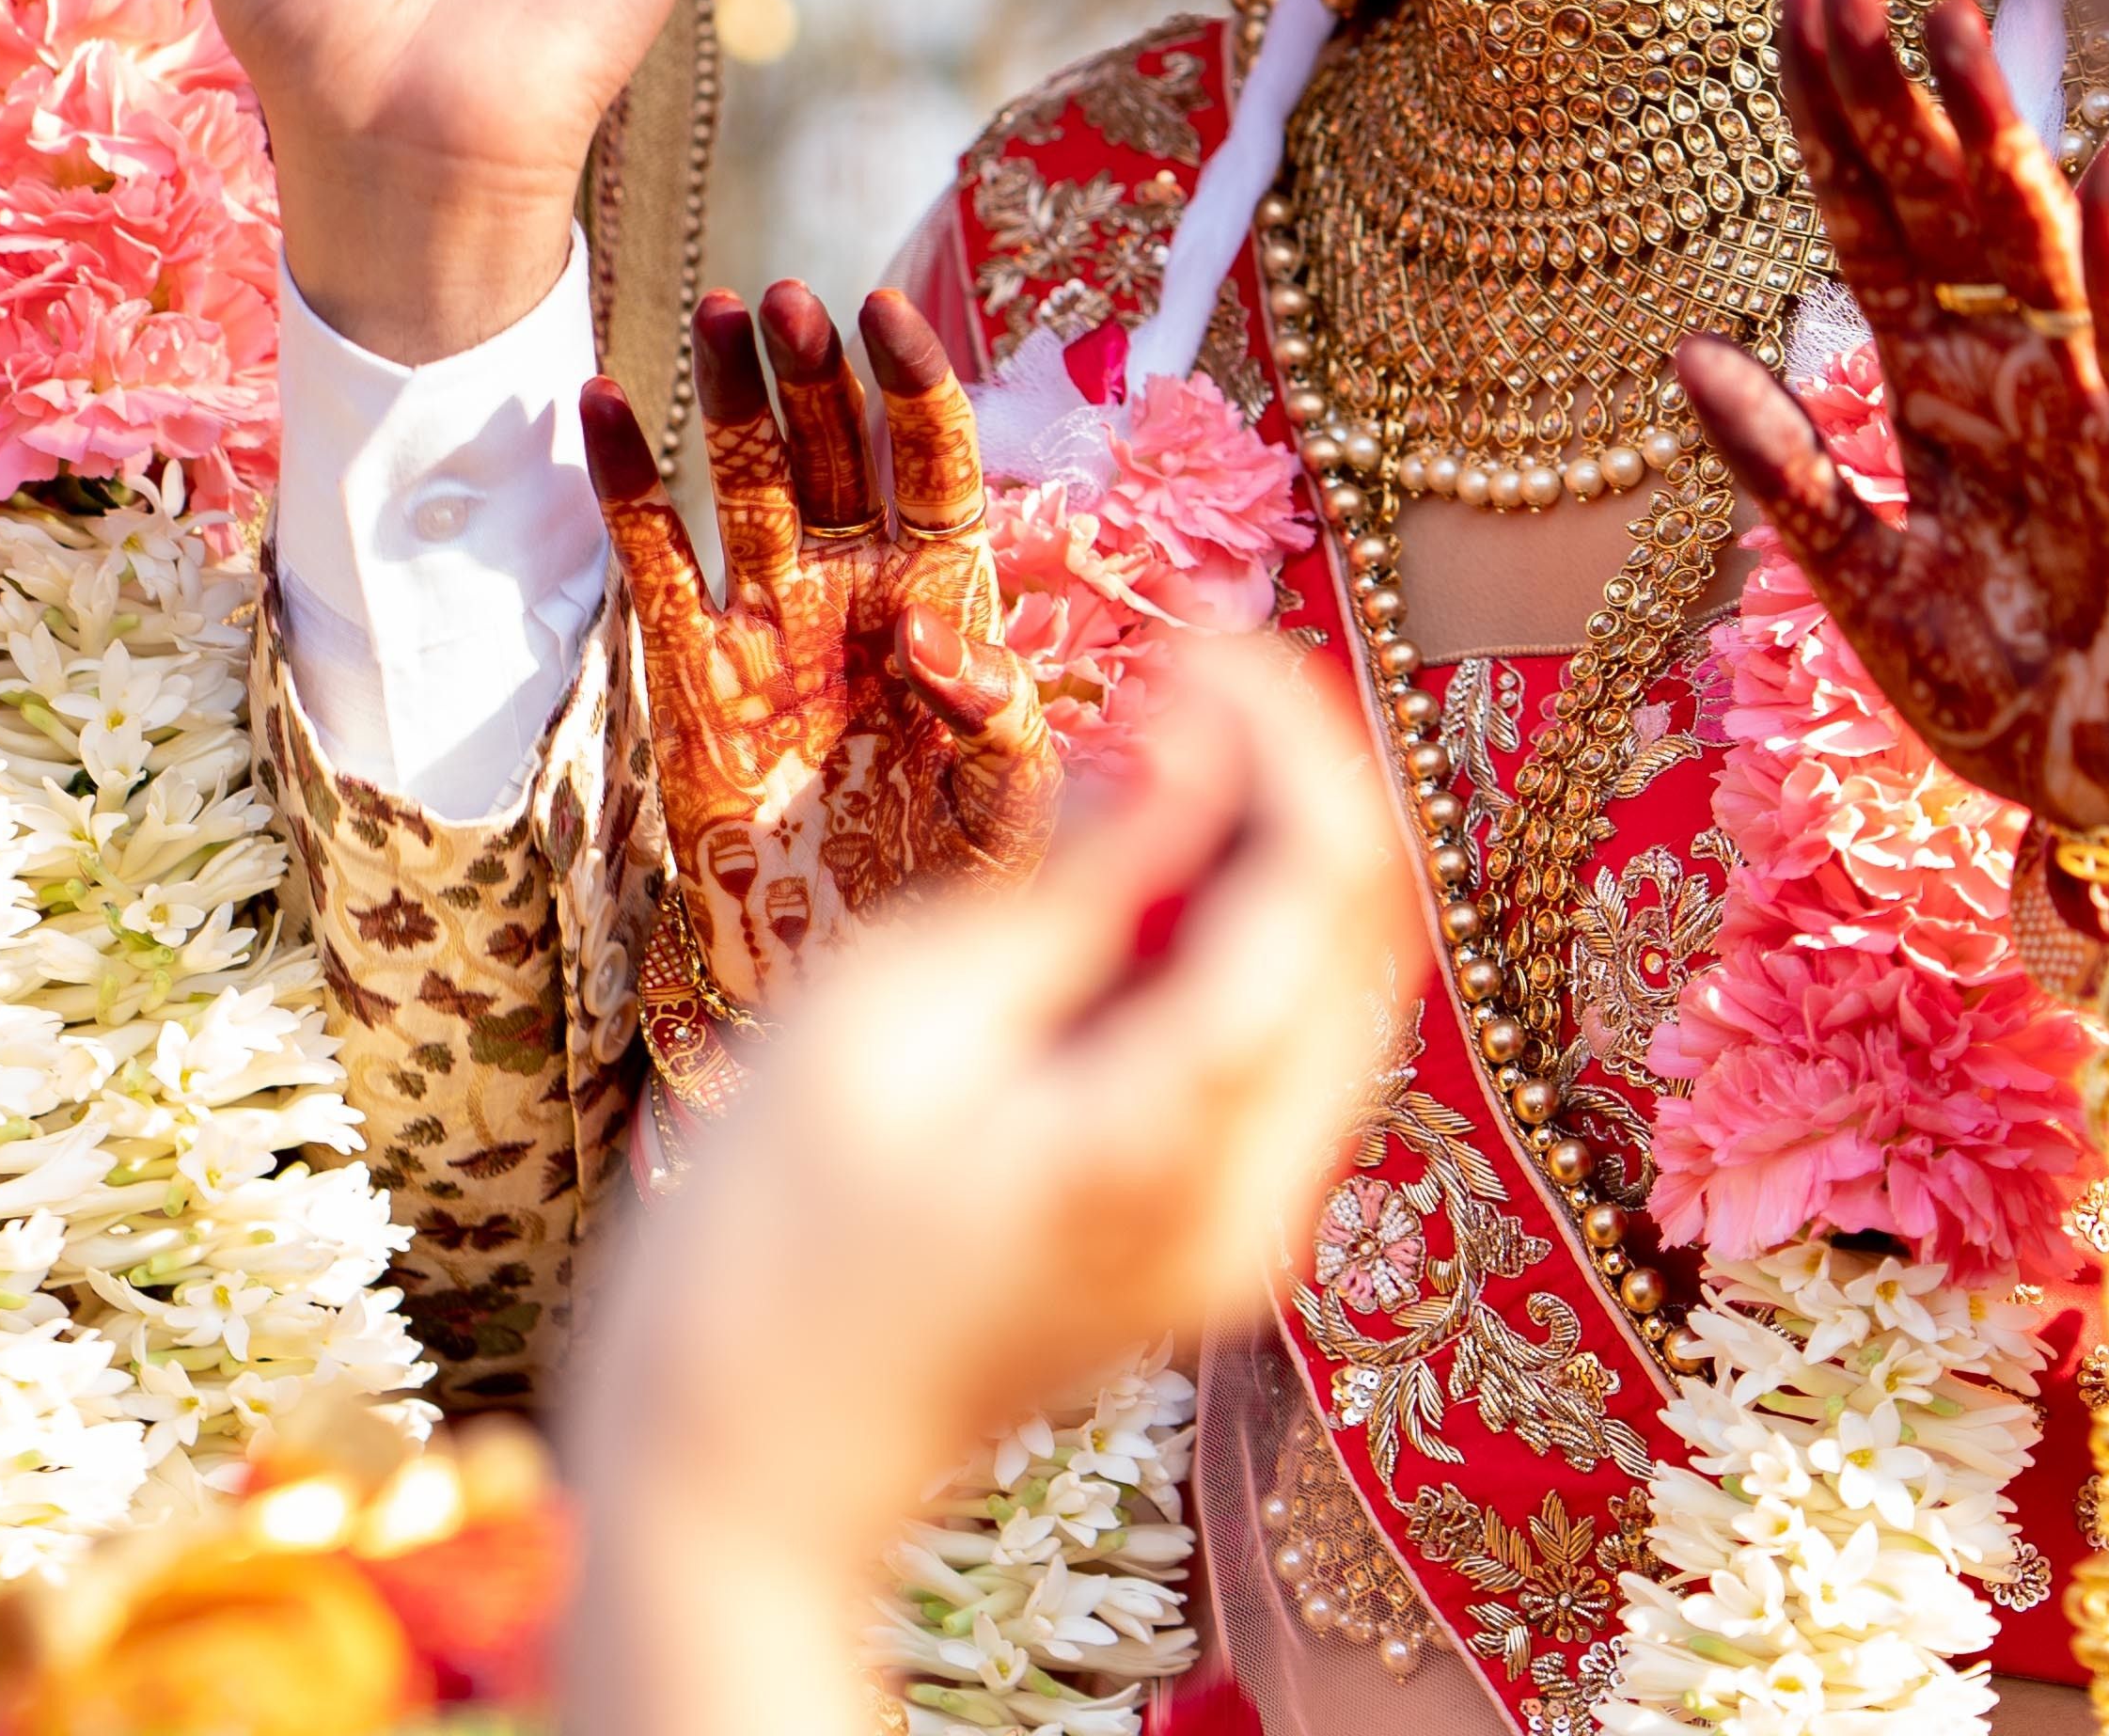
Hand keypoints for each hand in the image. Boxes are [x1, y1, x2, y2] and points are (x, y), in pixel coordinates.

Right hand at [559, 644, 1407, 1735]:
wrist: (742, 1469)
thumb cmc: (764, 1238)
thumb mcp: (893, 1013)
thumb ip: (1075, 884)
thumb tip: (1190, 745)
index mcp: (1175, 1139)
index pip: (1322, 884)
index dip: (1284, 732)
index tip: (1190, 638)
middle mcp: (1255, 1203)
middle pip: (1366, 936)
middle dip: (1303, 777)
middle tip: (1185, 668)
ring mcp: (1241, 1238)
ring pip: (1341, 992)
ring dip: (1278, 852)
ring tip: (1160, 745)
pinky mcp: (1205, 1241)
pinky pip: (1281, 1055)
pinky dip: (1242, 940)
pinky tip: (1144, 873)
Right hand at [593, 284, 1058, 1015]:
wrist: (838, 972)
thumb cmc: (948, 888)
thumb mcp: (1011, 816)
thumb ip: (997, 724)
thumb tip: (937, 638)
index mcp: (945, 602)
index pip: (934, 465)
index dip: (913, 384)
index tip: (887, 311)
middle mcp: (855, 590)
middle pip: (834, 450)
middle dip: (813, 372)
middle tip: (787, 302)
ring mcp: (768, 621)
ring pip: (747, 481)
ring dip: (731, 398)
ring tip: (720, 316)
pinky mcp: (689, 668)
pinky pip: (652, 559)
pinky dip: (623, 482)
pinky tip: (599, 404)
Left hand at [1676, 0, 2108, 832]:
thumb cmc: (2004, 691)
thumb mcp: (1862, 585)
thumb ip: (1785, 471)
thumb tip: (1684, 350)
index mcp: (1934, 396)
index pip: (1870, 230)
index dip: (1834, 126)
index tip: (1798, 10)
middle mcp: (2011, 379)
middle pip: (1942, 209)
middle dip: (1894, 98)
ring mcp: (2092, 416)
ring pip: (2034, 252)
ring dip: (1996, 142)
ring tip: (1953, 26)